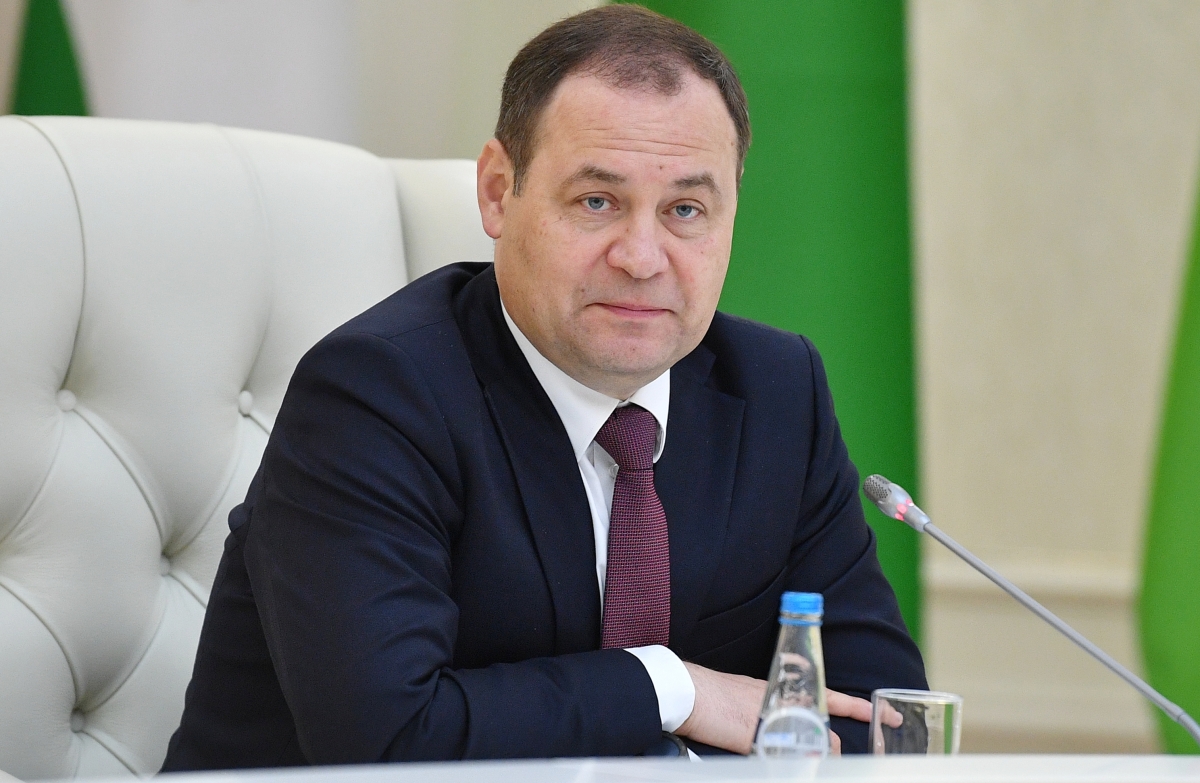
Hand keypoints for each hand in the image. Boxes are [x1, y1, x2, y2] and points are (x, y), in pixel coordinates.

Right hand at [676, 663, 881, 756]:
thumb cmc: (714, 695)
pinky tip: (784, 763)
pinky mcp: (759, 736)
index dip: (861, 707)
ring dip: (811, 757)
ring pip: (810, 745)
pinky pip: (786, 757)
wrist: (689, 692)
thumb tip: (788, 731)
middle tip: (831, 757)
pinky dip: (789, 763)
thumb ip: (772, 712)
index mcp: (783, 690)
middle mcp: (786, 702)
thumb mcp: (749, 698)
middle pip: (825, 732)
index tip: (891, 715)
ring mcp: (775, 719)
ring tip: (793, 758)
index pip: (833, 697)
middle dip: (829, 749)